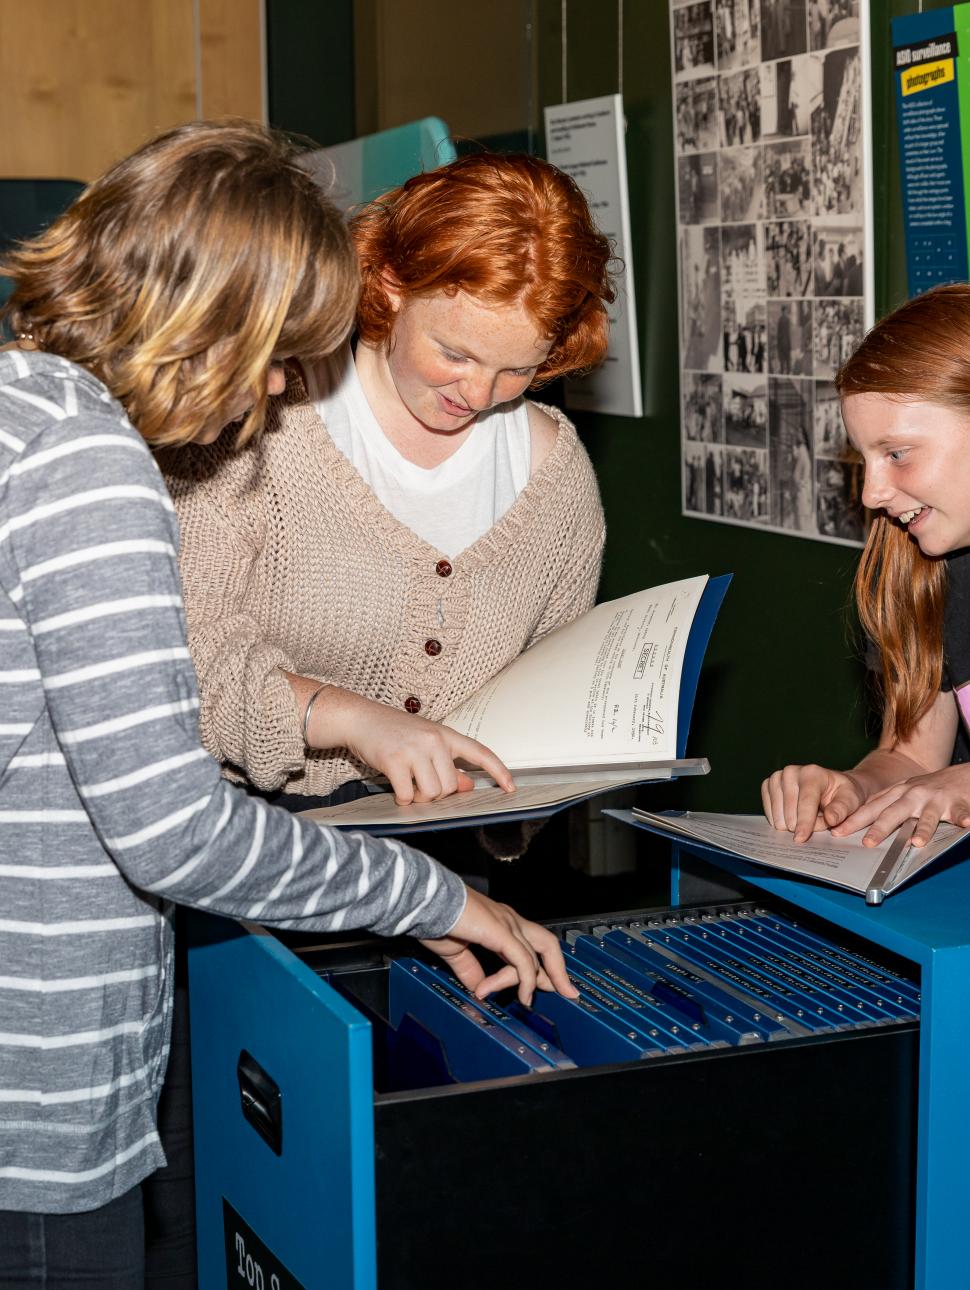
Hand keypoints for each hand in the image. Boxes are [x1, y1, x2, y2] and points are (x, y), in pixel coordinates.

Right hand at [303, 684, 514, 804]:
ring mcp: (414, 750)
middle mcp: (434, 740)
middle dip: (437, 795)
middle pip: (451, 786)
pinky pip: (408, 796)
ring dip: (419, 799)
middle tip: (420, 785)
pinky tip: (396, 790)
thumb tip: (468, 786)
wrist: (360, 719)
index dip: (499, 771)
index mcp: (446, 734)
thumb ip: (447, 763)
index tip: (511, 788)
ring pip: (432, 793)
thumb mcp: (425, 743)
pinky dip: (402, 800)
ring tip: (408, 786)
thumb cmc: (393, 733)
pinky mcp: (395, 761)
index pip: (480, 752)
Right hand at [420, 887, 578, 1005]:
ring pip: (535, 955)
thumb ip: (471, 970)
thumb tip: (479, 988)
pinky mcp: (500, 931)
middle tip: (567, 992)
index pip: (531, 945)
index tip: (547, 987)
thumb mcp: (457, 951)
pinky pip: (522, 960)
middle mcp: (508, 919)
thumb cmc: (435, 919)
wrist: (425, 903)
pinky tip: (523, 995)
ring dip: (533, 982)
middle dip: (558, 970)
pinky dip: (526, 980)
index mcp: (499, 921)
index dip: (541, 968)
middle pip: (547, 943)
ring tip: (528, 1001)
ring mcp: (507, 923)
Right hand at [761, 763, 866, 842]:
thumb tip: (830, 818)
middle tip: (817, 823)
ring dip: (791, 824)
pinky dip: (779, 819)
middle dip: (801, 825)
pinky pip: (768, 810)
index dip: (804, 822)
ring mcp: (778, 777)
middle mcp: (792, 771)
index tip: (800, 839)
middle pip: (789, 809)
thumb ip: (842, 810)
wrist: (832, 786)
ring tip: (805, 819)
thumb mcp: (851, 801)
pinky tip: (790, 819)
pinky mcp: (768, 784)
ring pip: (777, 812)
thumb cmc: (843, 795)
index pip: (806, 801)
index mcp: (813, 773)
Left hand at [831, 764, 969, 846]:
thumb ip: (885, 804)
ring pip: (928, 816)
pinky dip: (963, 818)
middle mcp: (914, 794)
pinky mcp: (958, 803)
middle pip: (894, 812)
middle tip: (868, 843)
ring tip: (917, 842)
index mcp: (898, 793)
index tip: (837, 832)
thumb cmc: (930, 788)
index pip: (872, 808)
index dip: (854, 820)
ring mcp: (936, 799)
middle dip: (880, 828)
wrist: (962, 775)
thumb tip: (858, 822)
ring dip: (923, 828)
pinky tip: (966, 824)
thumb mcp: (903, 792)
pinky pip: (960, 813)